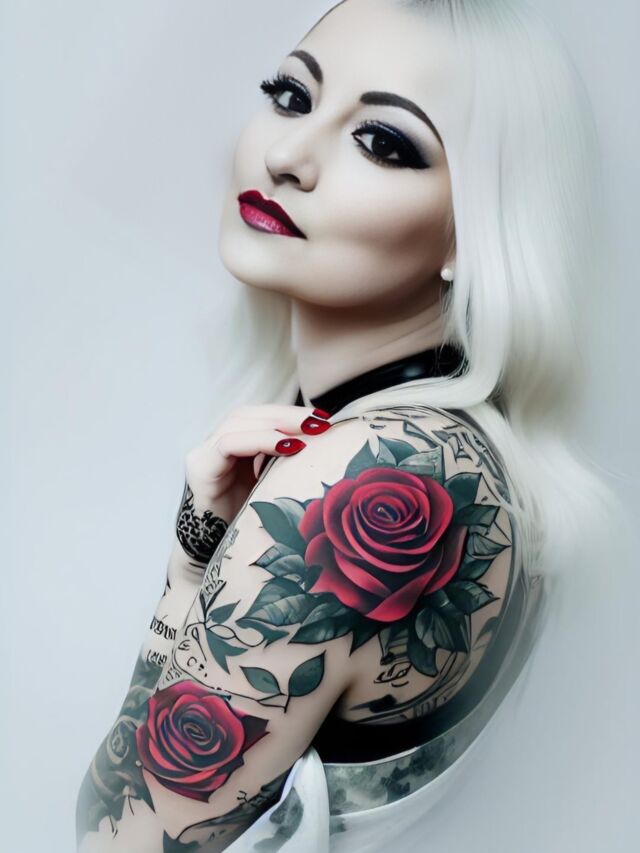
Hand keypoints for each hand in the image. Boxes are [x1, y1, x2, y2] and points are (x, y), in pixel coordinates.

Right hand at [175, 404, 331, 566]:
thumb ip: (284, 461)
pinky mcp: (200, 467)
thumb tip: (325, 443)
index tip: (323, 418)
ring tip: (309, 432)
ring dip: (278, 425)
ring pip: (240, 423)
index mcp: (233, 445)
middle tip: (320, 422)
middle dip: (287, 415)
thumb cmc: (249, 522)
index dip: (290, 413)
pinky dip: (261, 440)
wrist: (216, 554)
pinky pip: (229, 444)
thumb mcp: (272, 484)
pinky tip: (288, 447)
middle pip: (251, 415)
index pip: (260, 416)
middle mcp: (215, 444)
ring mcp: (204, 453)